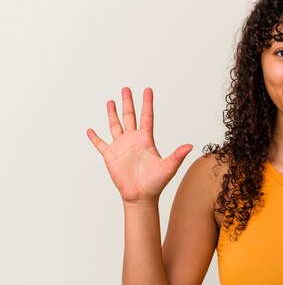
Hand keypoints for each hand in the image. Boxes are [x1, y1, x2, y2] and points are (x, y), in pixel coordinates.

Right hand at [87, 87, 192, 202]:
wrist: (141, 196)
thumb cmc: (156, 183)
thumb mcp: (168, 167)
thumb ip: (177, 155)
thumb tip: (190, 146)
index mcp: (146, 140)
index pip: (147, 117)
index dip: (147, 103)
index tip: (148, 90)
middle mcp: (133, 140)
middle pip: (130, 116)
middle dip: (128, 102)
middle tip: (126, 88)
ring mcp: (121, 147)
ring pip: (115, 126)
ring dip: (112, 114)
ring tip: (111, 101)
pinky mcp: (110, 156)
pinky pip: (100, 144)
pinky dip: (95, 137)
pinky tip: (90, 130)